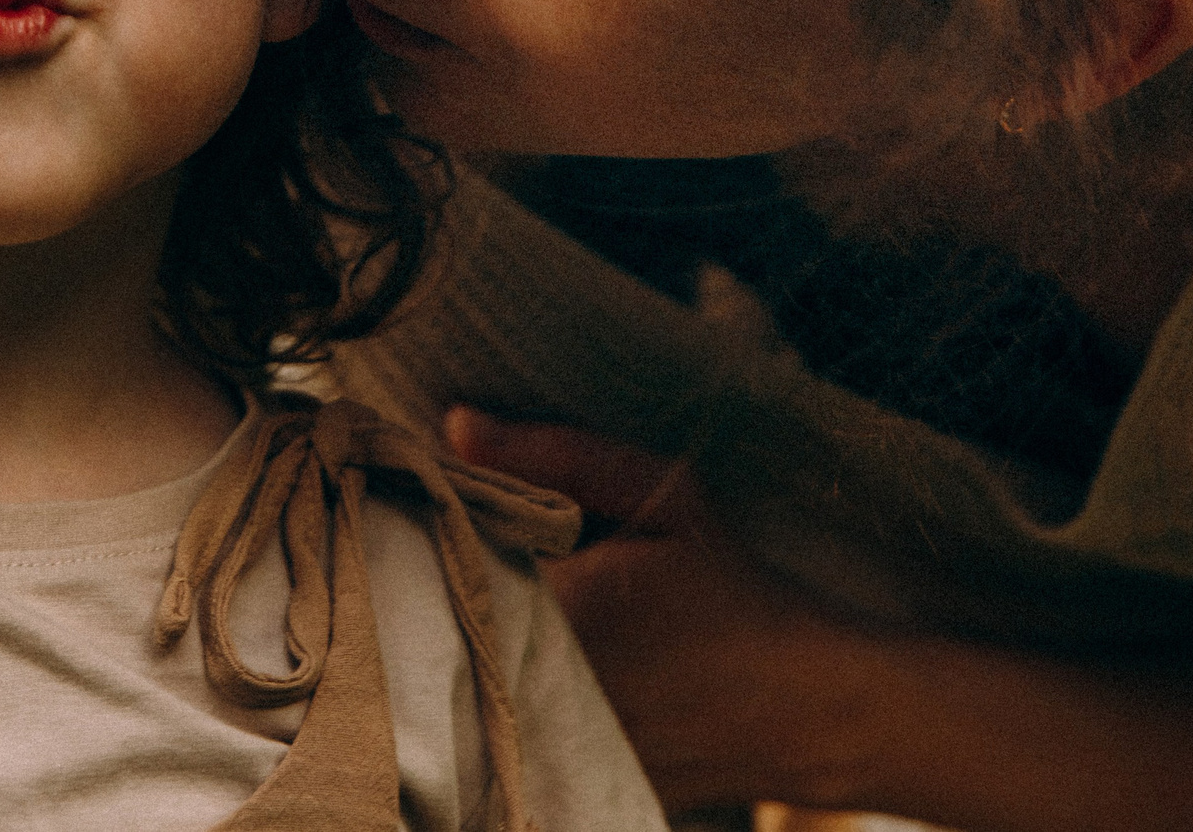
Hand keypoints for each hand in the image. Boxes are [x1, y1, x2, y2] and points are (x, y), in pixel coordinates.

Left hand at [446, 408, 1192, 831]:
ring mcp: (544, 739)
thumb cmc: (737, 592)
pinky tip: (482, 644)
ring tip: (441, 583)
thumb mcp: (661, 498)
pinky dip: (474, 681)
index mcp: (548, 609)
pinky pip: (487, 719)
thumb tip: (456, 421)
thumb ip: (554, 455)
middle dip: (411, 575)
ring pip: (449, 673)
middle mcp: (534, 685)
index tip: (382, 490)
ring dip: (435, 629)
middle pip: (426, 622)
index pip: (428, 562)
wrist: (810, 709)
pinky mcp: (558, 771)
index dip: (398, 526)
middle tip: (396, 529)